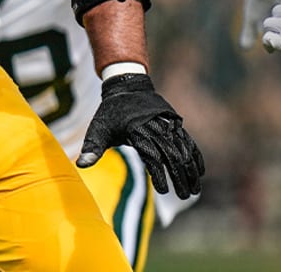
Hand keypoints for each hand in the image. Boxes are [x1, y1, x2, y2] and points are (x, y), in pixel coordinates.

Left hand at [77, 73, 203, 198]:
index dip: (158, 173)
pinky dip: (195, 156)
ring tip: (195, 190)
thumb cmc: (110, 112)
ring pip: (183, 148)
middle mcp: (155, 126)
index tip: (163, 191)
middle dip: (179, 176)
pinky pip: (187, 141)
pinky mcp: (174, 123)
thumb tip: (80, 166)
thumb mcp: (98, 128)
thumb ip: (92, 148)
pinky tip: (200, 172)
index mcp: (136, 129)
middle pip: (171, 154)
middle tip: (184, 195)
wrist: (127, 86)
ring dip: (190, 169)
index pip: (151, 154)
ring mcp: (167, 123)